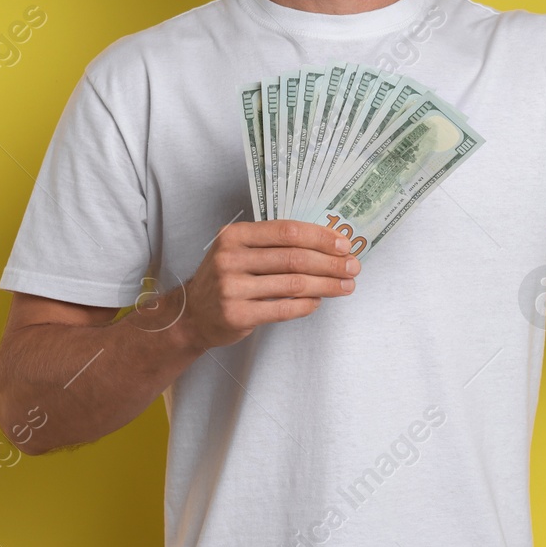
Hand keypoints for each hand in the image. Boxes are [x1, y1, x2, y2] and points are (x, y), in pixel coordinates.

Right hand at [174, 220, 358, 350]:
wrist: (192, 314)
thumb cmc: (226, 278)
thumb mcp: (239, 250)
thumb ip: (274, 245)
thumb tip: (327, 244)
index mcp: (235, 235)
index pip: (287, 231)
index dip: (320, 237)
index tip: (344, 244)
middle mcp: (231, 258)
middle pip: (294, 258)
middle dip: (330, 263)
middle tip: (353, 267)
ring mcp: (232, 288)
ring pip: (293, 284)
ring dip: (326, 285)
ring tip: (346, 286)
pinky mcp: (237, 315)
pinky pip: (284, 309)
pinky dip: (307, 305)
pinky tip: (319, 301)